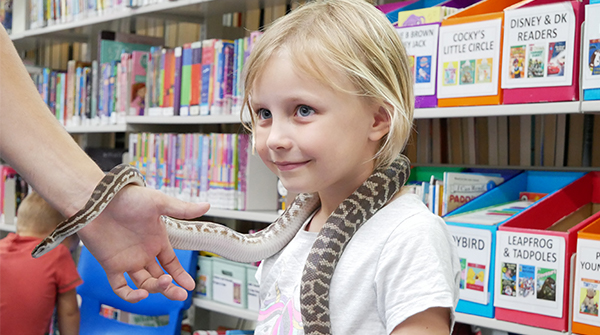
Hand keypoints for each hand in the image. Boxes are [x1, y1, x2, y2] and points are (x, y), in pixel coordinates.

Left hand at [76, 184, 209, 302]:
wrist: (97, 199)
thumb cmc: (127, 197)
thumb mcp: (159, 203)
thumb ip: (182, 209)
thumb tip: (207, 206)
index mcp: (157, 240)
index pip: (172, 263)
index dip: (181, 276)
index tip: (190, 285)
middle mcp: (144, 253)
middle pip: (160, 277)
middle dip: (171, 288)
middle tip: (181, 295)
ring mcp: (127, 260)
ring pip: (145, 283)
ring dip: (156, 288)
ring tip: (165, 283)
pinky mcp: (111, 265)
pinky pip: (121, 287)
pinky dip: (131, 294)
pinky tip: (142, 293)